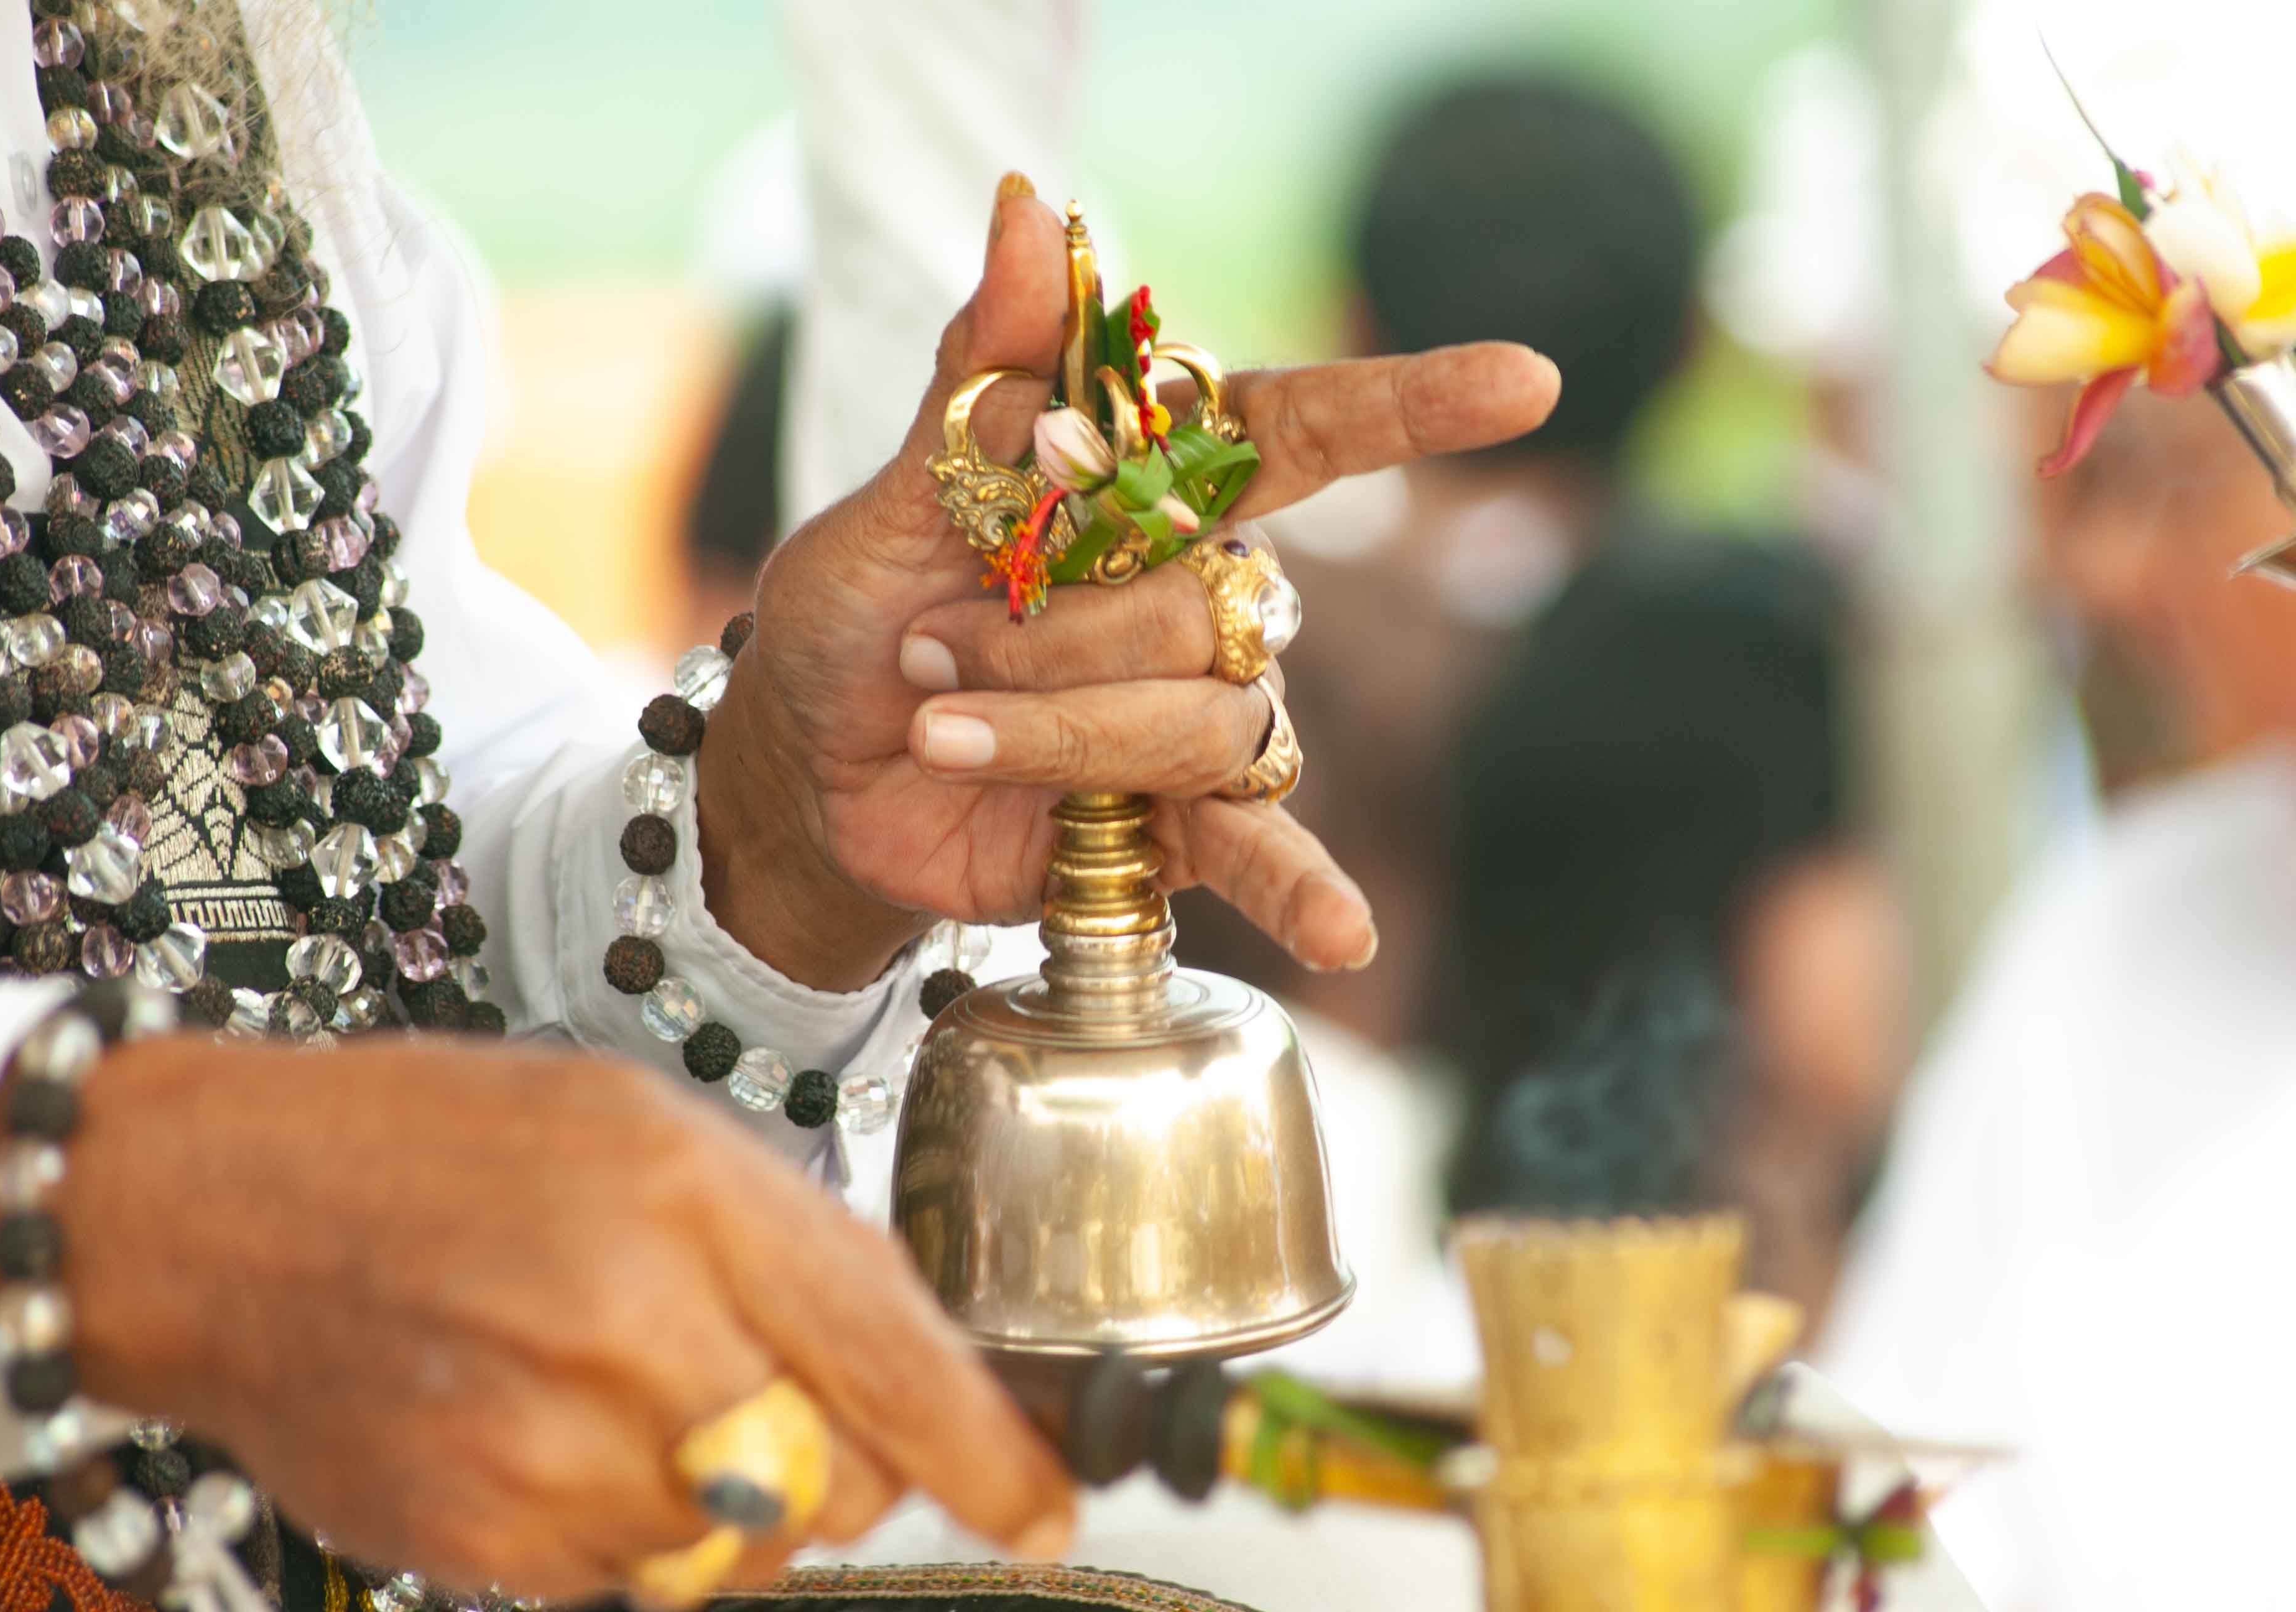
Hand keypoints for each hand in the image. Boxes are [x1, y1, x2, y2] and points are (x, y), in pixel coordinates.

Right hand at [36, 1034, 1073, 1597]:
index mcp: (684, 1192)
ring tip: (616, 1392)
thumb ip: (784, 1252)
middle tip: (751, 1390)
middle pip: (841, 1484)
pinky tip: (547, 1430)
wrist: (214, 1215)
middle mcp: (629, 1325)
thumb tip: (902, 1383)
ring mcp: (549, 1449)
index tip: (1047, 1504)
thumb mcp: (642, 1130)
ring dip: (723, 1496)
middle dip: (840, 1462)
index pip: (891, 1358)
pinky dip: (624, 1524)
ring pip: (741, 1546)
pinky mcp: (484, 1539)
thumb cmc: (434, 1149)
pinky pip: (634, 1577)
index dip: (992, 1454)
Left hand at [701, 181, 1560, 990]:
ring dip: (1058, 730)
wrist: (812, 773)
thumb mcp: (893, 500)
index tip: (1524, 382)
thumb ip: (983, 381)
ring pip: (1206, 718)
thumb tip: (1032, 212)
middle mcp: (1202, 596)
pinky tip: (1346, 936)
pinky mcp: (1182, 823)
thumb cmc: (855, 617)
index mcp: (1152, 494)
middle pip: (1212, 603)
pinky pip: (1266, 847)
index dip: (1409, 403)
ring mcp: (1199, 713)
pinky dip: (1303, 890)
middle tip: (935, 648)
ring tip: (944, 730)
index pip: (1299, 431)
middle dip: (1056, 636)